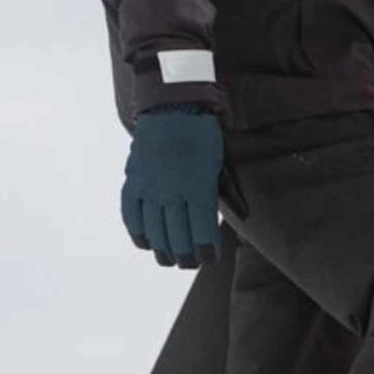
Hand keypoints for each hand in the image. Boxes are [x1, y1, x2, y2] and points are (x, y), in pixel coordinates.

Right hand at [122, 107, 223, 268]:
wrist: (171, 110)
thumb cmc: (203, 136)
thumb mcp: (222, 163)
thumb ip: (227, 192)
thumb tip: (241, 215)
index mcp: (197, 188)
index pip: (201, 232)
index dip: (205, 250)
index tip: (210, 259)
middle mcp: (171, 193)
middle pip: (177, 237)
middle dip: (186, 256)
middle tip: (191, 263)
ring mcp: (149, 189)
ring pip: (154, 231)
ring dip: (163, 250)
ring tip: (170, 260)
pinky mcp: (133, 183)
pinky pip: (131, 216)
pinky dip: (138, 233)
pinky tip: (146, 243)